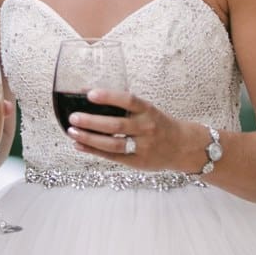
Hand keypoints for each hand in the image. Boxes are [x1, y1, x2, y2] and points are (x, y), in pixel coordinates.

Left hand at [66, 89, 206, 172]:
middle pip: (117, 125)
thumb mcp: (147, 110)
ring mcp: (143, 147)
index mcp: (148, 110)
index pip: (128, 100)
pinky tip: (79, 146)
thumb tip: (88, 93)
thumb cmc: (158, 123)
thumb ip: (124, 105)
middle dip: (92, 122)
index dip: (109, 97)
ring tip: (72, 132)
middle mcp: (146, 128)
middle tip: (73, 117)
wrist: (183, 147)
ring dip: (90, 139)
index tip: (89, 94)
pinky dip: (94, 151)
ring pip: (113, 144)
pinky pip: (113, 157)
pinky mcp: (138, 161)